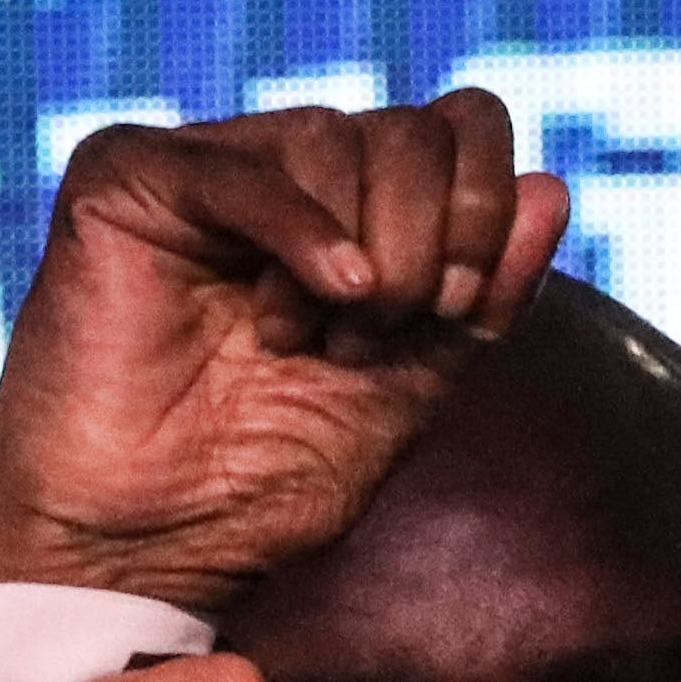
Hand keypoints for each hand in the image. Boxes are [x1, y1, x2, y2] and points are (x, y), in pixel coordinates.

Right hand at [0, 95, 571, 610]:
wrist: (137, 552)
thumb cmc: (255, 488)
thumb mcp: (408, 394)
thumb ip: (481, 301)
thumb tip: (552, 187)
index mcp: (355, 213)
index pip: (461, 130)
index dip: (484, 208)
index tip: (458, 313)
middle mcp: (284, 176)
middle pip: (412, 129)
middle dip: (426, 241)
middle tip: (374, 337)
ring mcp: (206, 172)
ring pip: (334, 136)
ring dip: (354, 256)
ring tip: (303, 345)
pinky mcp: (128, 181)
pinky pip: (244, 167)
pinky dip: (301, 230)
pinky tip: (323, 298)